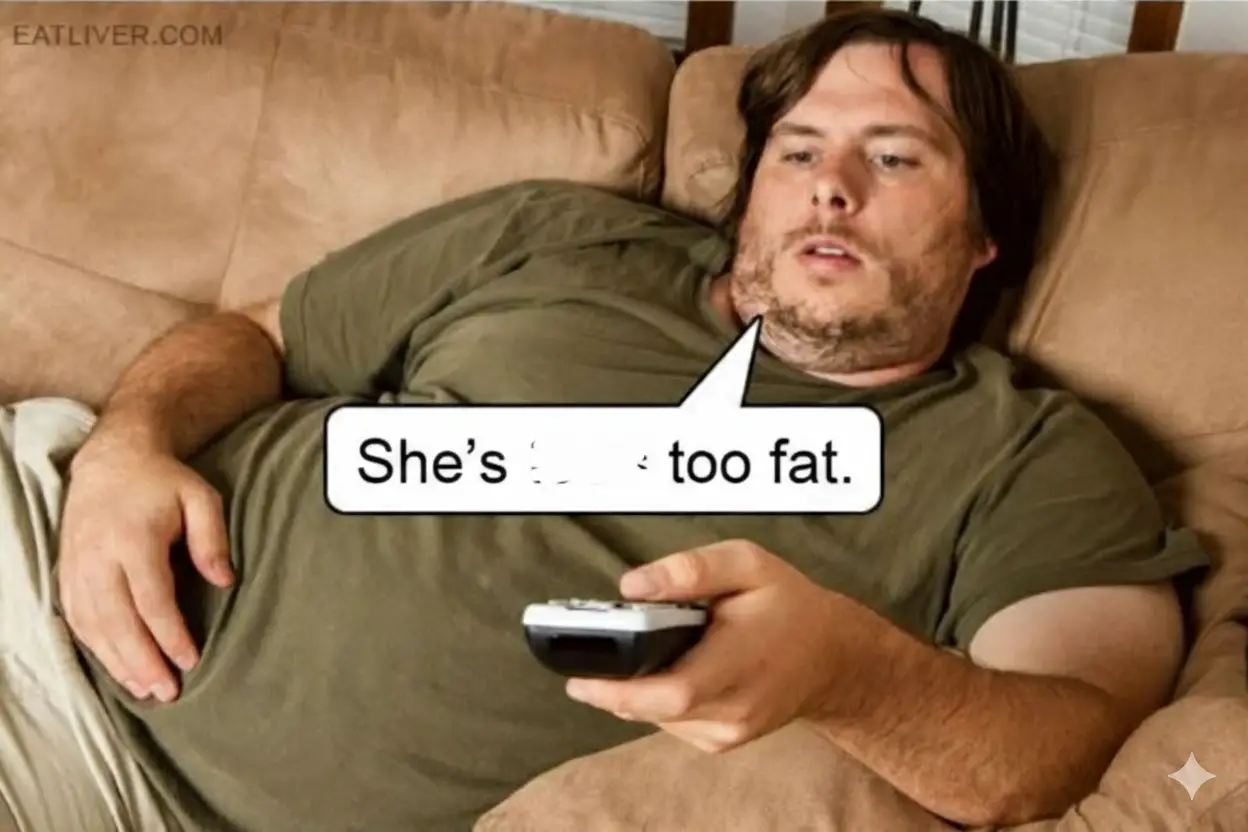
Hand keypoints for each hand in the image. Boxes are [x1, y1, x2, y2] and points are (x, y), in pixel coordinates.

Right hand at [57, 444, 233, 702]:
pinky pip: (77, 619)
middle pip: (118, 621)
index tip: (190, 660)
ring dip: (118, 662)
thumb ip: (213, 538)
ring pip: (93, 626)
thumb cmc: (163, 481)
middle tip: (168, 692)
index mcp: (132, 539)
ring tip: (145, 690)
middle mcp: (98, 557)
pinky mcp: (67, 573)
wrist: (112, 460)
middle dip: (143, 661)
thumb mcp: (201, 497)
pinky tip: (117, 667)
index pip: (151, 599)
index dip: (169, 635)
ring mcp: (77, 567)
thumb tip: (224, 581)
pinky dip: (96, 647)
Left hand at [564, 539, 845, 752]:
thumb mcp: (746, 564)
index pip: (670, 692)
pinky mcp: (722, 741)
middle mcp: (734, 708)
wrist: (833, 657)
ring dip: (634, 689)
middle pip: (653, 710)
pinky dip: (656, 699)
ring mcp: (729, 732)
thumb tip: (632, 586)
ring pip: (656, 718)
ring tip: (633, 652)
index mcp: (740, 663)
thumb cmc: (789, 606)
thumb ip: (689, 570)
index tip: (576, 674)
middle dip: (610, 686)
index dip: (616, 688)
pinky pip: (670, 723)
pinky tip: (665, 669)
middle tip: (579, 662)